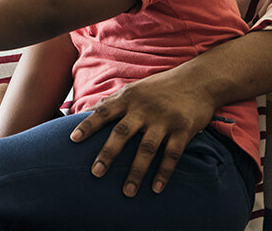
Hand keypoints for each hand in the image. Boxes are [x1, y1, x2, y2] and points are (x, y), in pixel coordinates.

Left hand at [68, 71, 214, 196]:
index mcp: (129, 98)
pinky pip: (172, 154)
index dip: (88, 125)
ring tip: (127, 192)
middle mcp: (144, 109)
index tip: (73, 140)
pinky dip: (164, 172)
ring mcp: (164, 119)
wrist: (198, 80)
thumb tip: (87, 112)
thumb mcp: (134, 89)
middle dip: (108, 153)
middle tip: (95, 173)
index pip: (104, 112)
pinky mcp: (183, 129)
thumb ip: (112, 102)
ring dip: (136, 172)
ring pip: (147, 148)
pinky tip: (156, 188)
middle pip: (123, 132)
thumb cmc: (160, 87)